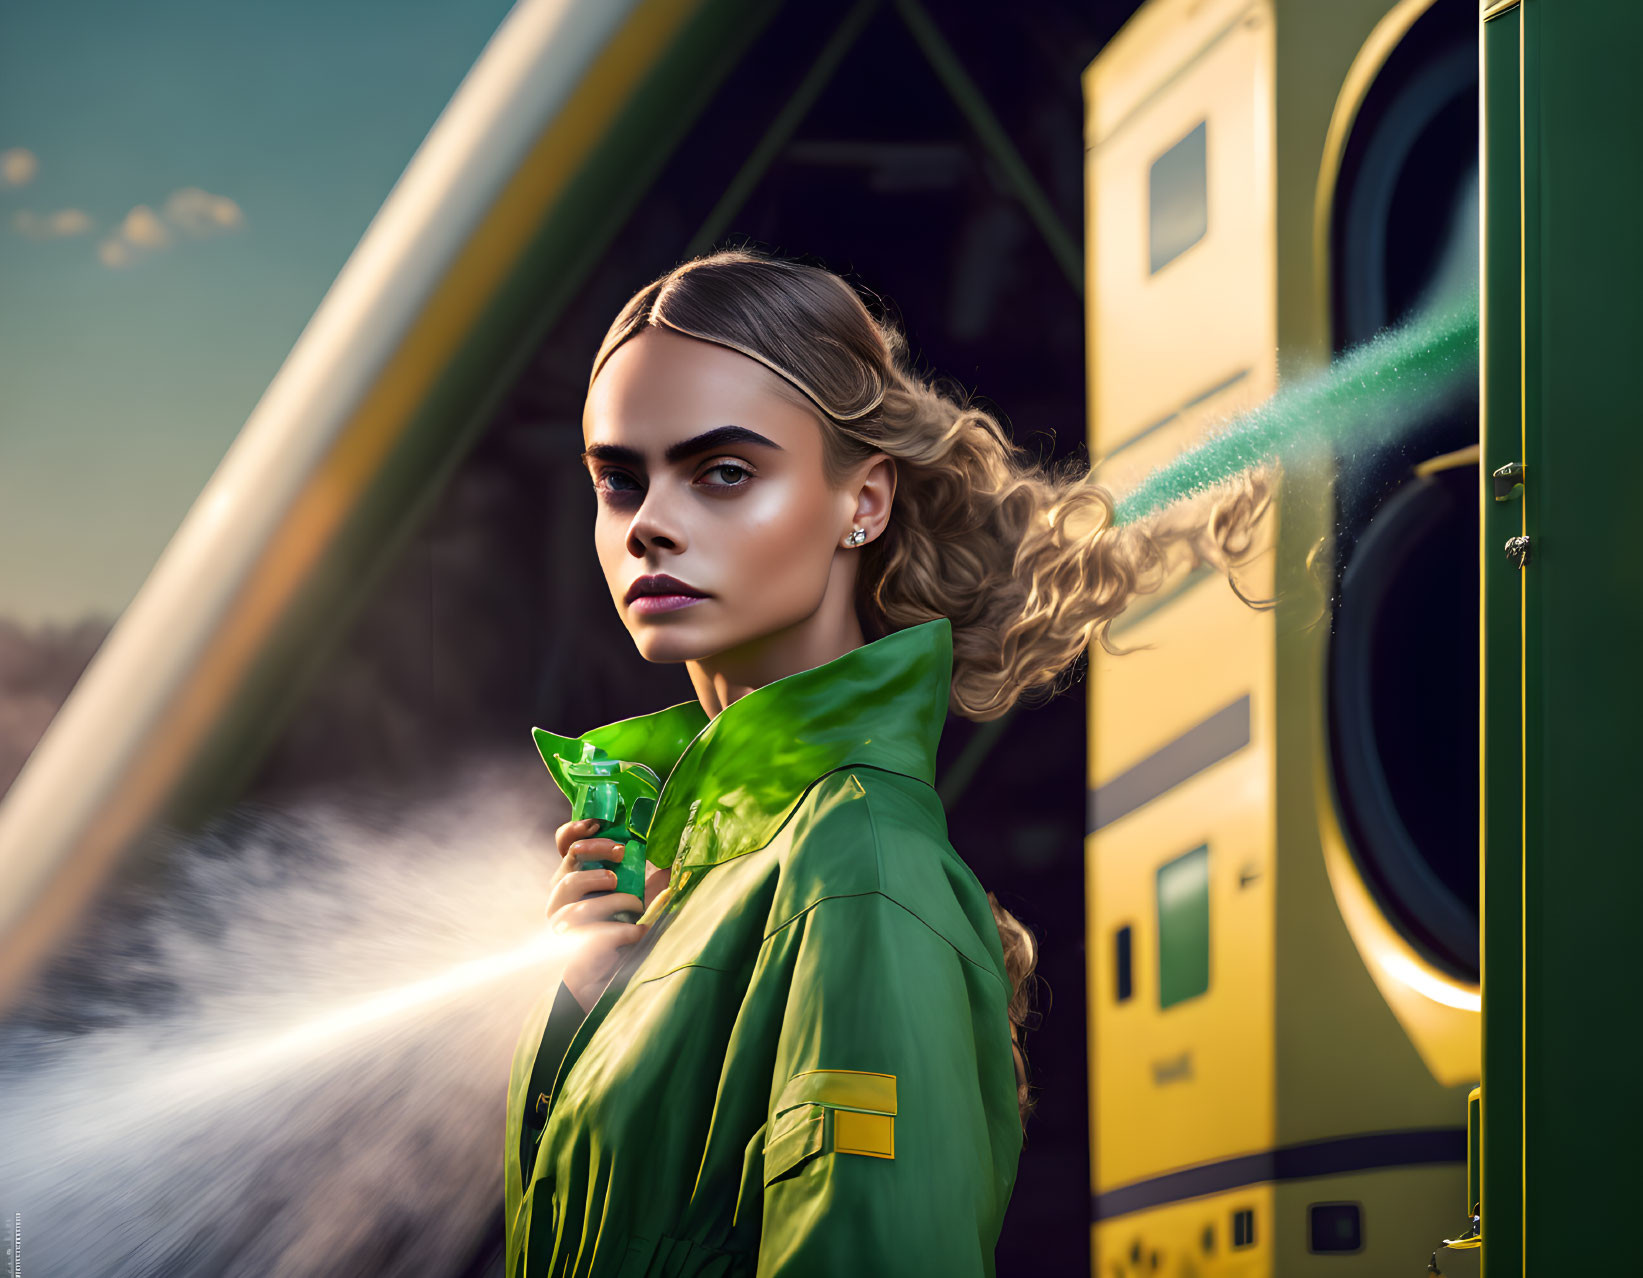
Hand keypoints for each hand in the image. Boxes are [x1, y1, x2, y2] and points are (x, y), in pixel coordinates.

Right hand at [546, 817, 670, 1011]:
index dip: (574, 832)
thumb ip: (648, 875)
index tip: (599, 823)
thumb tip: (671, 854)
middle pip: (565, 875)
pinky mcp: (571, 957)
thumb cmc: (624, 931)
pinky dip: (619, 933)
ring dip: (612, 902)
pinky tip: (636, 932)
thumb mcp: (639, 896)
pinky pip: (591, 939)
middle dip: (595, 859)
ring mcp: (562, 931)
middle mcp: (560, 902)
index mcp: (573, 879)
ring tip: (635, 905)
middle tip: (622, 854)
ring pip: (575, 910)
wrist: (613, 980)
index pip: (563, 847)